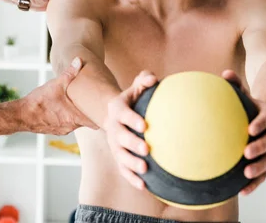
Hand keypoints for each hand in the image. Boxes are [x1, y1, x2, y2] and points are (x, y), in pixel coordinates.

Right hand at [23, 57, 98, 134]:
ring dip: (77, 114)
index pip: (96, 122)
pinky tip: (63, 108)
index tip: (104, 109)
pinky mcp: (53, 130)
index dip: (100, 116)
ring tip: (78, 104)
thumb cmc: (39, 101)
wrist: (21, 115)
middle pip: (86, 122)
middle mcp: (70, 127)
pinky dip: (66, 117)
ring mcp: (62, 130)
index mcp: (75, 117)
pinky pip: (65, 124)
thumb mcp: (56, 84)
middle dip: (89, 112)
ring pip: (75, 123)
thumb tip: (79, 60)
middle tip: (93, 102)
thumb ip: (69, 73)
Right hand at [104, 70, 156, 190]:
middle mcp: (113, 128)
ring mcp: (114, 144)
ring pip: (120, 156)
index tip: (145, 125)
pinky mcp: (118, 158)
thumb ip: (144, 80)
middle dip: (132, 144)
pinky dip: (131, 178)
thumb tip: (153, 78)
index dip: (132, 120)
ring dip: (131, 164)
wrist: (117, 116)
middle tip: (146, 148)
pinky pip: (123, 170)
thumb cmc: (133, 100)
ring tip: (145, 169)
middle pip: (120, 137)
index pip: (123, 115)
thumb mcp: (136, 88)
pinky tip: (144, 186)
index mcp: (116, 110)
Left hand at [221, 70, 265, 195]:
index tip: (250, 128)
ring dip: (259, 168)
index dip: (261, 123)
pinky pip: (264, 172)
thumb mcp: (246, 92)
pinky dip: (255, 181)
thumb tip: (224, 73)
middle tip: (246, 153)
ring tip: (245, 174)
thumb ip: (236, 84)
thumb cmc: (252, 102)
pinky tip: (242, 191)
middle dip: (260, 148)